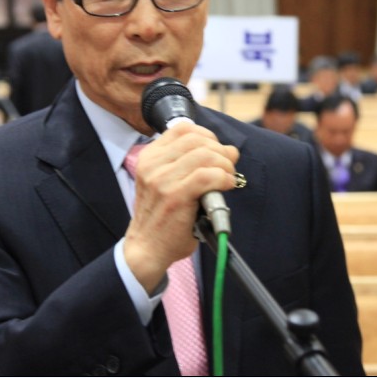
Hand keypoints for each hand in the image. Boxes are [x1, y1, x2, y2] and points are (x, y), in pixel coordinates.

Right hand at [122, 122, 238, 293]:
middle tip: (228, 166)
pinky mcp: (175, 196)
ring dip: (225, 165)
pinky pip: (208, 176)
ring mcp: (162, 180)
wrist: (147, 248)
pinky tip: (226, 186)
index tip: (217, 150)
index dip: (207, 135)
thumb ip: (191, 163)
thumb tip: (230, 149)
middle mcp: (153, 165)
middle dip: (220, 150)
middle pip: (197, 139)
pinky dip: (224, 178)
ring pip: (205, 155)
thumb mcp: (165, 182)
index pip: (183, 128)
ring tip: (228, 178)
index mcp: (149, 157)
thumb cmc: (161, 217)